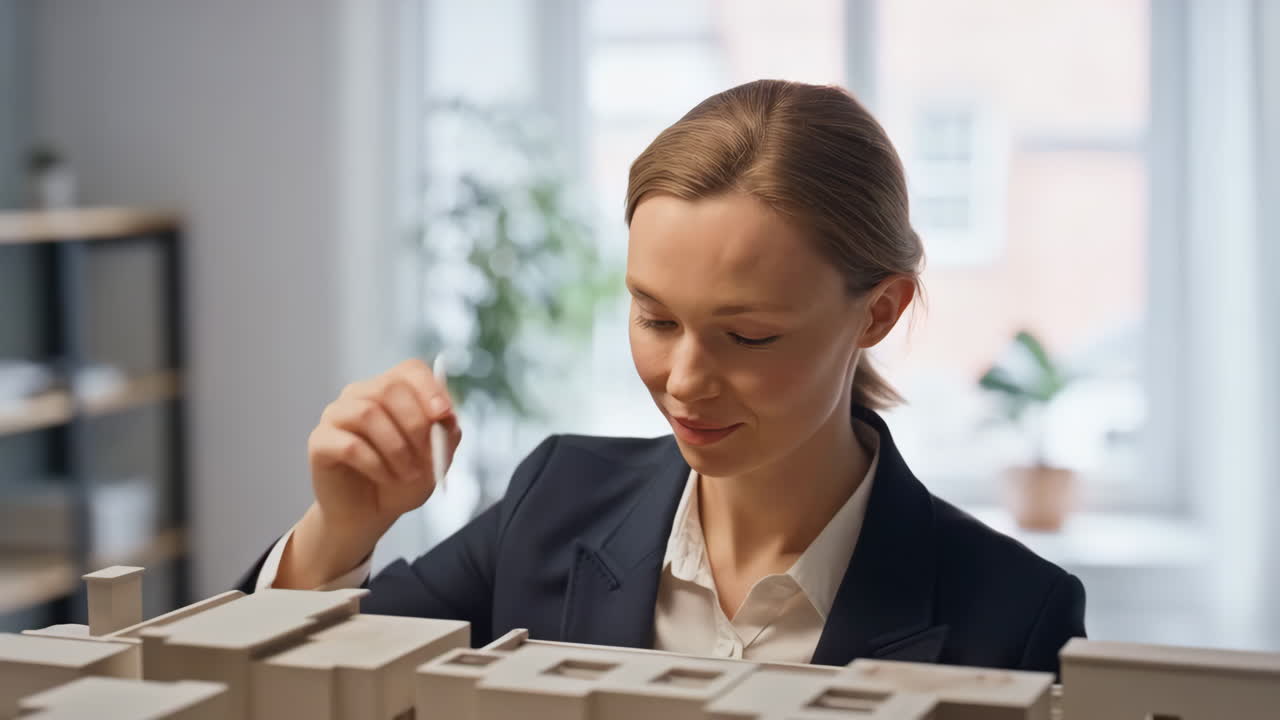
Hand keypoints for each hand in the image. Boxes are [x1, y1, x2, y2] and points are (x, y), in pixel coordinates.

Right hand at [307, 357, 461, 537]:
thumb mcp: (436, 460)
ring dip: (396, 448)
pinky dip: (376, 464)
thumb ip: (445, 435)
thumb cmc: (403, 480)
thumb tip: (447, 416)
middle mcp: (361, 394)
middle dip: (415, 424)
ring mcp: (336, 415)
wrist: (370, 514)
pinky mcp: (320, 441)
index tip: (443, 414)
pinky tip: (385, 477)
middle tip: (428, 456)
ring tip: (408, 474)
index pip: (410, 369)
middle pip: (389, 388)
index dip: (429, 388)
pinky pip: (349, 445)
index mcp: (392, 390)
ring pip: (367, 413)